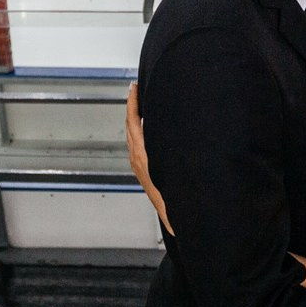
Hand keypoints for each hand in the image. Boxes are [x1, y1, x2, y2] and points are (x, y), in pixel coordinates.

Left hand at [126, 81, 173, 236]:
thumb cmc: (176, 198)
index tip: (134, 87)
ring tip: (141, 101)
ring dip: (134, 116)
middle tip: (136, 87)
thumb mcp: (175, 172)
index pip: (134, 122)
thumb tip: (175, 135)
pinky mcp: (142, 168)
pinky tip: (148, 125)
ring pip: (131, 133)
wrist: (173, 219)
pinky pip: (136, 142)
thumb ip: (174, 157)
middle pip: (129, 125)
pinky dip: (139, 128)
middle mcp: (137, 158)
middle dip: (132, 104)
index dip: (133, 103)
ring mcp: (138, 164)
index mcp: (143, 156)